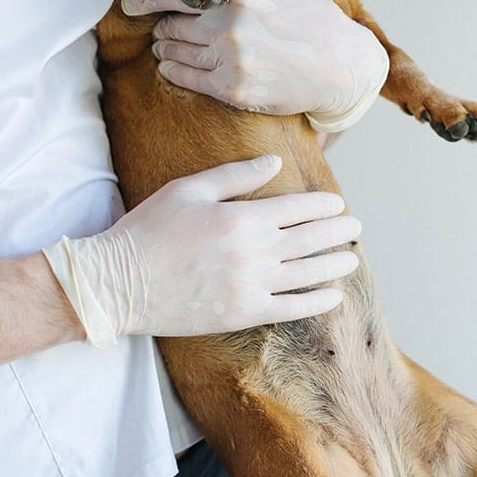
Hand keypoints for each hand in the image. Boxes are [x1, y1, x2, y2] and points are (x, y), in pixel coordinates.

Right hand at [43, 155, 360, 344]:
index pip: (298, 209)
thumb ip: (235, 176)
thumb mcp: (189, 190)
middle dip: (338, 232)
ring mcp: (250, 285)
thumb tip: (275, 163)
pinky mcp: (242, 313)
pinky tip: (333, 297)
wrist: (120, 283)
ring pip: (307, 274)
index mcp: (242, 217)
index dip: (323, 207)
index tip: (338, 205)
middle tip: (356, 228)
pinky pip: (290, 308)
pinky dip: (315, 302)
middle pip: (310, 240)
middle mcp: (253, 251)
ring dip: (334, 265)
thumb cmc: (149, 230)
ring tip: (352, 259)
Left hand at [121, 0, 388, 131]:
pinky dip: (174, 71)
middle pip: (170, 27)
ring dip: (166, 50)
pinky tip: (175, 66)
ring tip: (170, 46)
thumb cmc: (309, 15)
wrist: (340, 66)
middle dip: (162, 27)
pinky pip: (186, 79)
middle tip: (164, 28)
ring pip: (174, 54)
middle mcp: (231, 31)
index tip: (129, 4)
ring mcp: (232, 64)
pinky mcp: (235, 92)